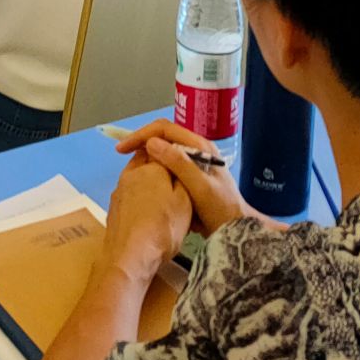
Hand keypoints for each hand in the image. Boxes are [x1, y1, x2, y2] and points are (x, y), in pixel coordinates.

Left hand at [100, 154, 192, 278]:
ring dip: (149, 184)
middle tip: (177, 186)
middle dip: (161, 168)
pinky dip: (140, 200)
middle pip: (147, 161)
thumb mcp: (185, 201)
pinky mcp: (113, 207)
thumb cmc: (163, 227)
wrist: (129, 257)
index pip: (162, 147)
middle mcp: (131, 172)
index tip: (185, 168)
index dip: (175, 156)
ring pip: (138, 178)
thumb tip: (178, 159)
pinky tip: (149, 216)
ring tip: (165, 204)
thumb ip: (183, 175)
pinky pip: (130, 195)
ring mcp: (119, 190)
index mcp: (151, 166)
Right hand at [111, 121, 260, 236]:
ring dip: (147, 153)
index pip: (165, 129)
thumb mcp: (200, 187)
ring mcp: (193, 162)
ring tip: (131, 165)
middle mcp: (196, 150)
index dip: (142, 135)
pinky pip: (168, 164)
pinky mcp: (190, 175)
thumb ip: (179, 164)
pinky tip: (145, 178)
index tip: (124, 148)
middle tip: (123, 155)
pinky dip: (154, 166)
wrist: (236, 230)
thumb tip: (152, 143)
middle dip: (141, 142)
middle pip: (163, 136)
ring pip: (164, 149)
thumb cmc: (221, 209)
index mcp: (200, 147)